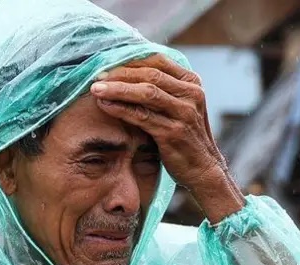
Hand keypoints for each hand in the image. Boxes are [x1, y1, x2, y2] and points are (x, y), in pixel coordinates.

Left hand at [89, 55, 244, 222]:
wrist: (203, 169)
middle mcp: (191, 94)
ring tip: (96, 89)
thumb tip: (128, 72)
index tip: (107, 64)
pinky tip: (105, 106)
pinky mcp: (173, 133)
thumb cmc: (185, 137)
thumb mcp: (180, 106)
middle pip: (150, 75)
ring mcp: (184, 113)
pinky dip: (121, 109)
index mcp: (192, 82)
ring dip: (117, 89)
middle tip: (96, 76)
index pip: (157, 61)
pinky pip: (142, 116)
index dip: (130, 61)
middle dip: (120, 73)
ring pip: (145, 93)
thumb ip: (163, 89)